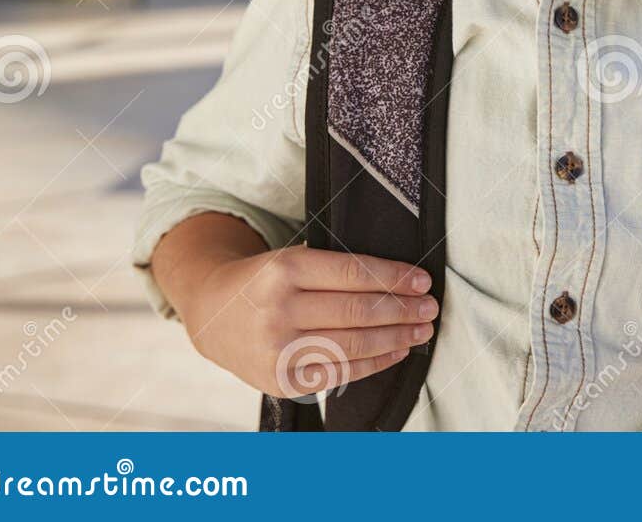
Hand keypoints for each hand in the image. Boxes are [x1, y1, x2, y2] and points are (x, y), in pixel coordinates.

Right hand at [181, 246, 437, 398]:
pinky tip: (396, 352)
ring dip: (396, 338)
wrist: (211, 313)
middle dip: (402, 310)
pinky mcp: (280, 380)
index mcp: (284, 270)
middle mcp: (279, 310)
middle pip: (357, 311)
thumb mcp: (291, 260)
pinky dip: (373, 364)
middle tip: (430, 308)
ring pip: (352, 345)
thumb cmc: (264, 281)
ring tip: (422, 330)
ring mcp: (278, 350)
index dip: (395, 278)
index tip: (423, 282)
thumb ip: (335, 270)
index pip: (354, 273)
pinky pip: (338, 373)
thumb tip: (400, 282)